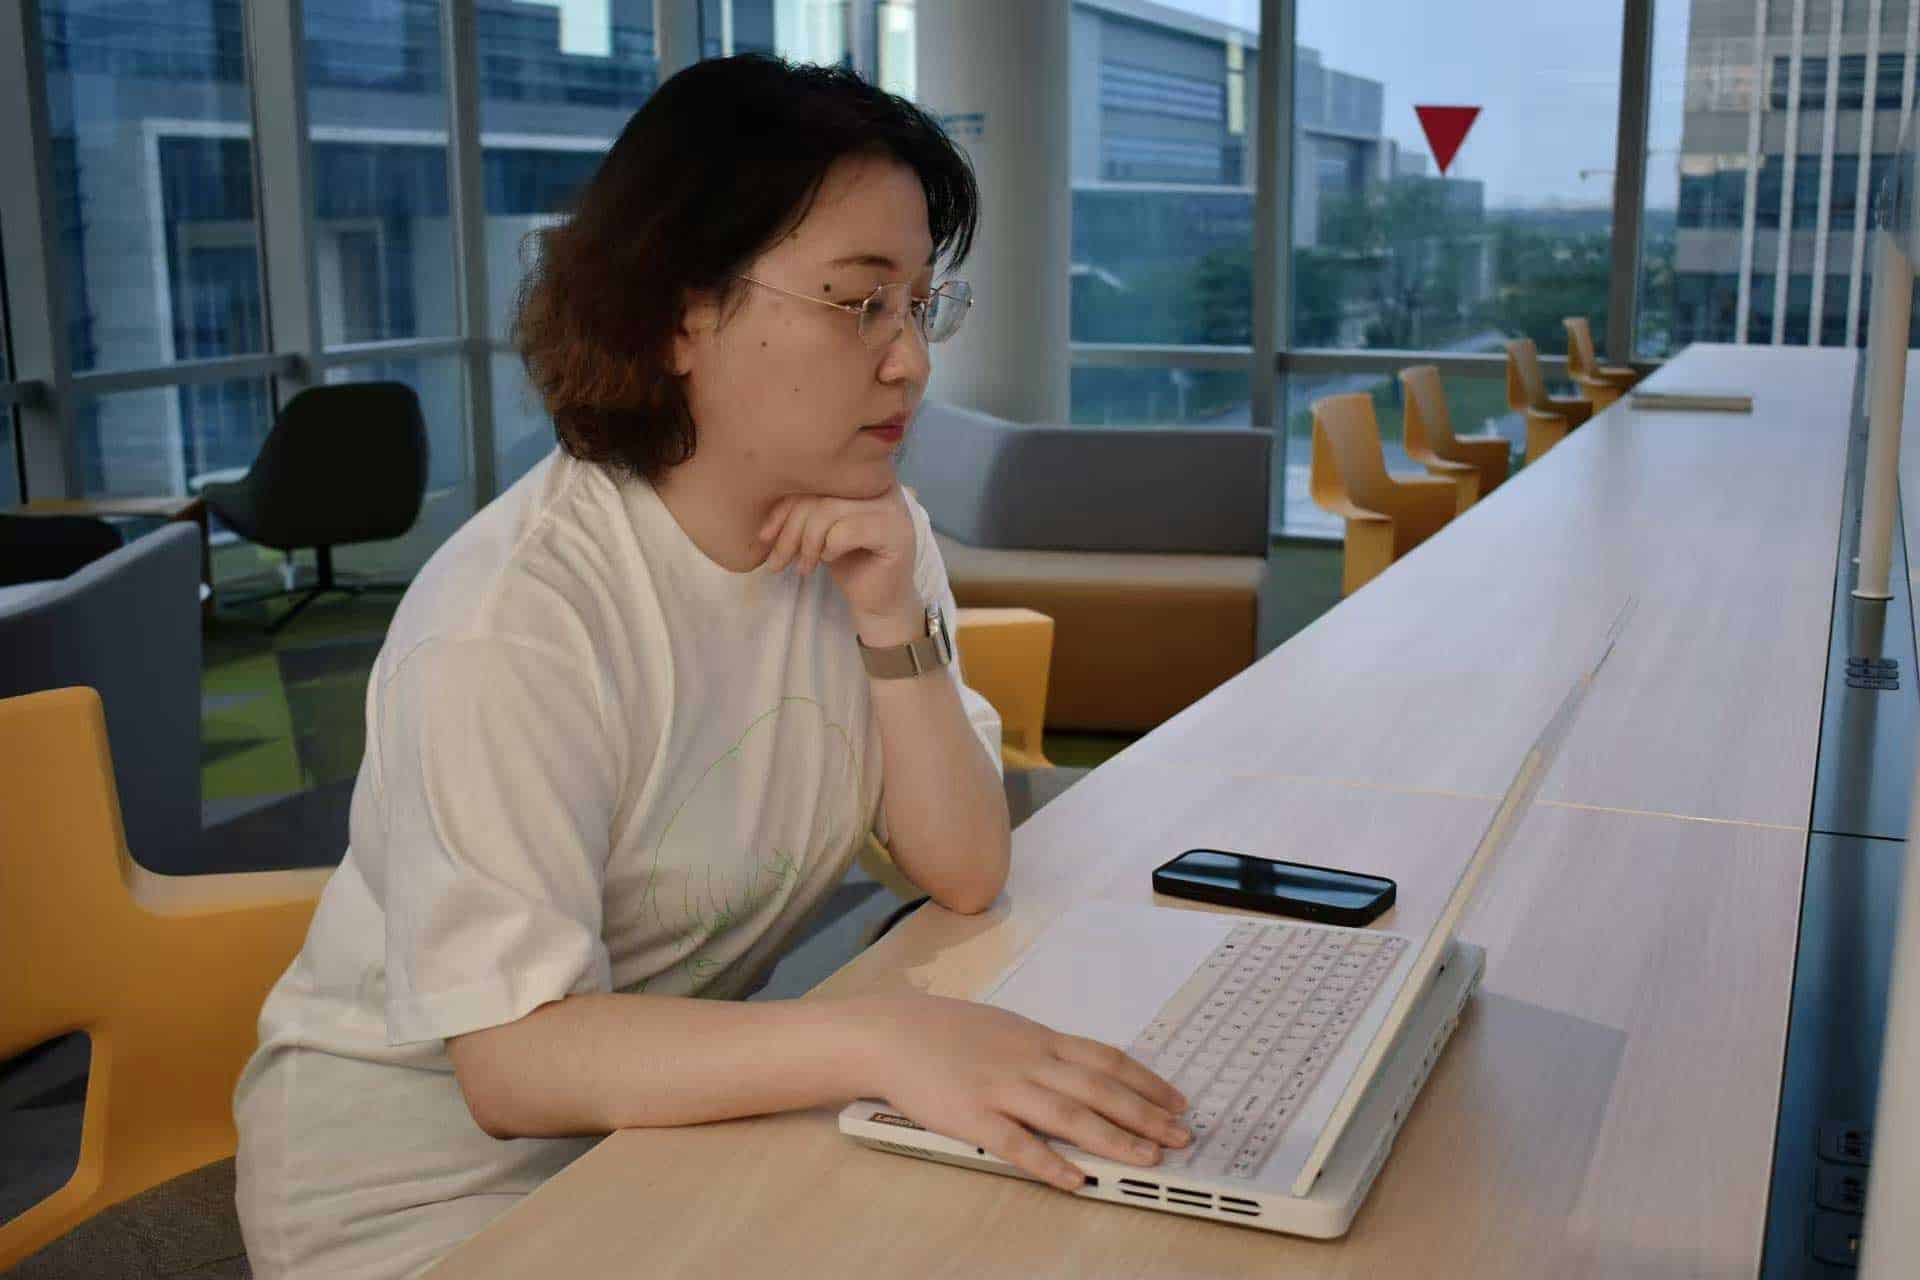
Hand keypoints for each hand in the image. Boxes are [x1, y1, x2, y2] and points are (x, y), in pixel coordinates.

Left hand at [756, 487, 919, 638]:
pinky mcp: (896, 533)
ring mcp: (892, 506)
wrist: (877, 600)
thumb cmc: (848, 560)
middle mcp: (880, 482)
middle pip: (819, 492)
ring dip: (807, 544)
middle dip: (790, 530)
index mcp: (860, 473)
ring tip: (804, 567)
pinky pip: (846, 531)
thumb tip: (755, 499)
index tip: (764, 536)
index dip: (783, 506)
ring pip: (828, 511)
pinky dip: (829, 549)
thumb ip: (801, 507)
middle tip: (777, 562)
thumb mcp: (817, 529)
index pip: (812, 476)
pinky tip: (830, 560)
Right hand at [848, 993, 1191, 1191]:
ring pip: (1069, 1115)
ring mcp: (1002, 1088)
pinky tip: (1076, 1179)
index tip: (1178, 1102)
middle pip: (1100, 1089)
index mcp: (1040, 1040)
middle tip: (1181, 1137)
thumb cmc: (948, 1031)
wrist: (892, 1033)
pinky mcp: (972, 1117)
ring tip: (1148, 1159)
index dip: (1147, 1082)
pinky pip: (1018, 1143)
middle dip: (1147, 1115)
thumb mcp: (1007, 1028)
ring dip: (1114, 1139)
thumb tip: (1087, 1069)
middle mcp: (1029, 1061)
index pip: (1107, 1060)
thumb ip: (1045, 1049)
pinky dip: (1050, 1163)